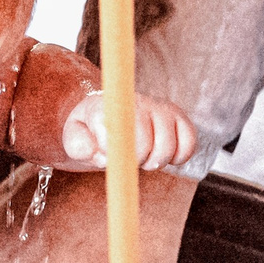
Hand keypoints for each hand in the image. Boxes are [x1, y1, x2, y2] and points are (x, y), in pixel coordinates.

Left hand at [58, 91, 198, 169]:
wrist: (107, 116)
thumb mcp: (74, 138)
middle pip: (145, 142)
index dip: (115, 151)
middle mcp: (136, 101)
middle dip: (136, 160)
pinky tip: (166, 156)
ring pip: (168, 145)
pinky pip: (189, 142)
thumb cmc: (89, 130)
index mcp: (108, 105)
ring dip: (157, 161)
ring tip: (144, 159)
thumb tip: (99, 151)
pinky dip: (180, 156)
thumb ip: (79, 145)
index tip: (108, 156)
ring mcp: (159, 107)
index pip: (118, 131)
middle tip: (128, 161)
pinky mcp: (178, 116)